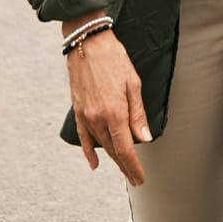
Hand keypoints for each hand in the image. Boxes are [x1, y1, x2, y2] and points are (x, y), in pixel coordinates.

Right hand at [65, 27, 151, 185]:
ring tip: (123, 169)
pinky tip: (95, 163)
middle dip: (125, 166)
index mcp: (115, 112)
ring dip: (112, 159)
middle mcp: (98, 118)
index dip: (133, 166)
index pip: (125, 149)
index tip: (140, 179)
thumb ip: (137, 114)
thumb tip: (144, 138)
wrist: (87, 43)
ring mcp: (86, 115)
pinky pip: (83, 137)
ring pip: (101, 144)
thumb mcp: (133, 83)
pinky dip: (89, 151)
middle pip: (113, 150)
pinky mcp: (77, 110)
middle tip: (135, 179)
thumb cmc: (114, 59)